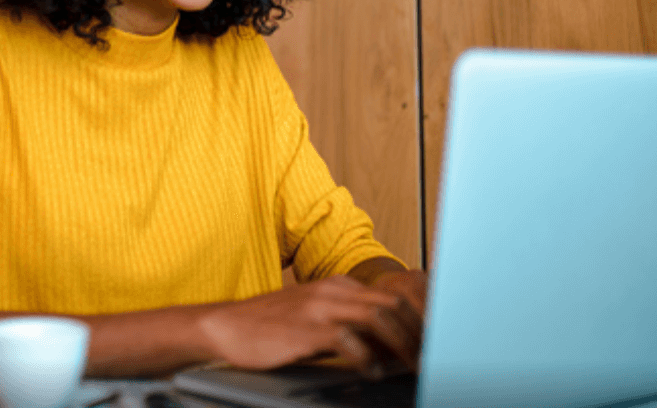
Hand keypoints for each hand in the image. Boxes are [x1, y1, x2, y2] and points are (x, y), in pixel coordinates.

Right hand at [196, 273, 424, 376]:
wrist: (226, 326)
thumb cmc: (270, 328)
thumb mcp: (314, 318)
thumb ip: (349, 325)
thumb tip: (388, 348)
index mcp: (338, 286)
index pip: (392, 296)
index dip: (417, 321)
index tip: (430, 344)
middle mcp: (334, 291)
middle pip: (393, 304)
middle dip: (418, 333)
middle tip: (429, 360)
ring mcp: (320, 308)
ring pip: (379, 317)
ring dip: (402, 344)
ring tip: (410, 366)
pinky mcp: (307, 330)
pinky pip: (349, 340)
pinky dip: (368, 357)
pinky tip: (372, 371)